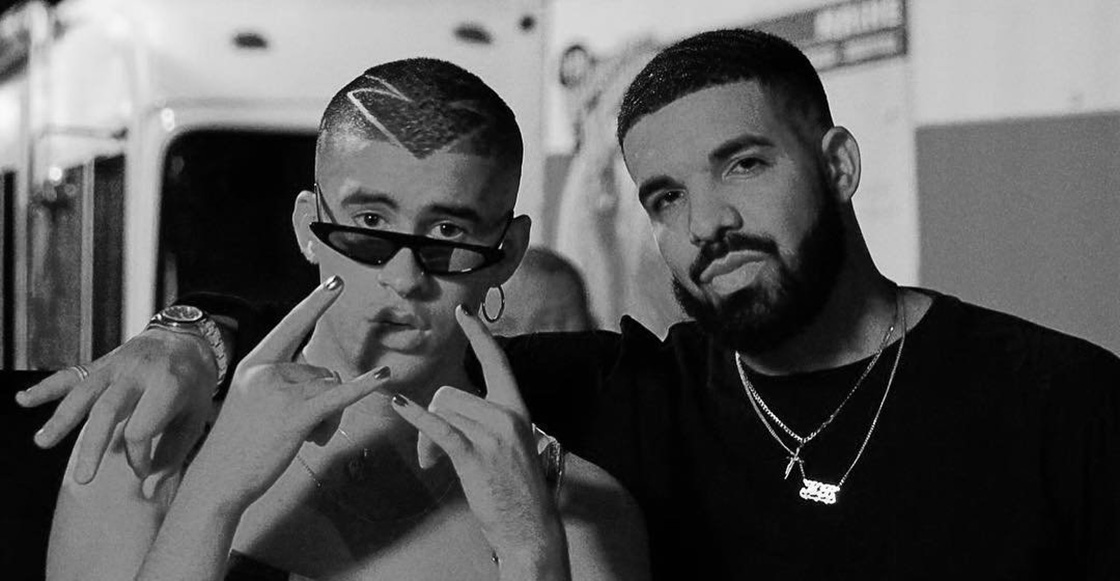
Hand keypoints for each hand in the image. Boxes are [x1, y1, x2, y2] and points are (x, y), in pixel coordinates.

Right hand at [15, 328, 219, 483]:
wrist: (188, 339)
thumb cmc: (194, 386)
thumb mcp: (196, 417)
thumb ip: (173, 454)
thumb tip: (148, 491)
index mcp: (169, 385)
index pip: (143, 428)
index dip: (139, 456)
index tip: (142, 471)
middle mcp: (139, 372)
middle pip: (108, 410)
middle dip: (93, 446)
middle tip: (82, 479)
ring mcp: (117, 365)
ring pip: (84, 392)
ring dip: (62, 418)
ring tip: (43, 442)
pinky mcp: (102, 363)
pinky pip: (72, 375)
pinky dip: (47, 387)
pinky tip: (24, 400)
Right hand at [183, 276, 390, 511]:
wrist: (217, 481)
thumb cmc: (239, 446)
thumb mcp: (254, 402)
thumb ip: (285, 383)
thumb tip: (328, 380)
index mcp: (254, 364)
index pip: (292, 326)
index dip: (317, 303)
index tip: (337, 282)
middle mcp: (266, 372)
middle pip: (321, 371)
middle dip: (325, 402)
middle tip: (309, 433)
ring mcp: (279, 393)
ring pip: (330, 390)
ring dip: (330, 419)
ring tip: (308, 441)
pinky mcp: (294, 416)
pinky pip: (337, 397)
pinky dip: (364, 387)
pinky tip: (384, 377)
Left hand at [392, 305, 568, 577]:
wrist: (531, 527)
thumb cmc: (517, 492)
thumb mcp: (510, 447)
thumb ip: (487, 425)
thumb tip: (448, 416)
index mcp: (517, 410)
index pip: (498, 362)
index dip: (479, 335)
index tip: (465, 313)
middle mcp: (507, 416)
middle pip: (451, 394)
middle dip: (432, 418)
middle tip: (431, 451)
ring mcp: (493, 436)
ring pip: (442, 413)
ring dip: (426, 437)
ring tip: (433, 462)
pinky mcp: (476, 456)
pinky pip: (439, 428)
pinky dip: (416, 418)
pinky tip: (400, 407)